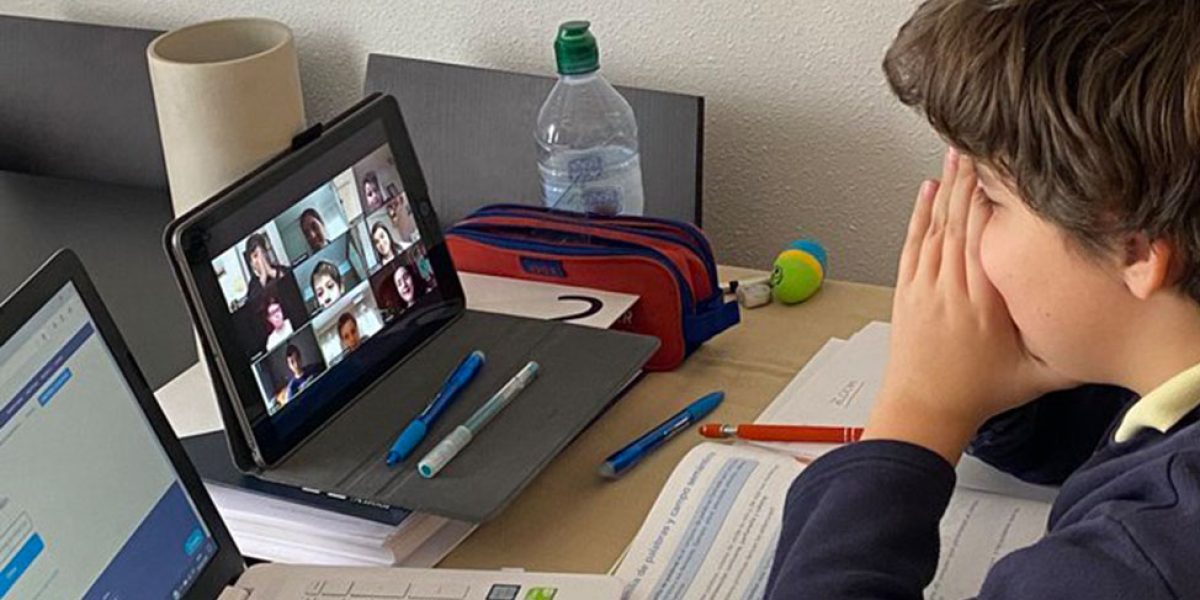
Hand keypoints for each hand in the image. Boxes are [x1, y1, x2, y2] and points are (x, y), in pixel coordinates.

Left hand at [862, 149, 1073, 463]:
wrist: (923, 409)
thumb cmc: (976, 394)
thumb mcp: (1035, 377)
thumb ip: (1071, 353)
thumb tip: (1108, 334)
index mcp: (981, 303)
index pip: (983, 239)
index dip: (988, 201)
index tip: (1000, 172)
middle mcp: (949, 289)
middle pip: (958, 222)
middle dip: (969, 181)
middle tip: (977, 145)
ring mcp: (924, 288)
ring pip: (934, 227)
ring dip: (945, 189)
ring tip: (956, 154)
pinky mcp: (907, 291)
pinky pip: (913, 243)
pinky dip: (919, 215)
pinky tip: (927, 190)